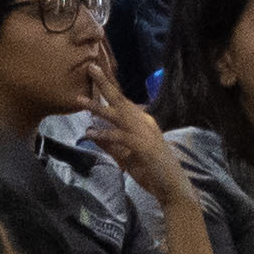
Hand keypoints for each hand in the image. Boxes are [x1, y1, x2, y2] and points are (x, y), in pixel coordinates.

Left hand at [78, 75, 187, 199]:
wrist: (173, 187)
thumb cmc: (152, 171)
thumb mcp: (125, 156)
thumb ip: (109, 144)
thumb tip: (91, 132)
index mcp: (142, 121)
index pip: (123, 100)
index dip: (109, 85)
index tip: (96, 70)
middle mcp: (144, 122)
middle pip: (121, 99)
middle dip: (105, 83)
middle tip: (90, 66)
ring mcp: (145, 133)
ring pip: (118, 115)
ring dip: (98, 107)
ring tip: (80, 100)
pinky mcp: (143, 147)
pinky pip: (120, 137)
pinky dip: (105, 134)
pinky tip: (90, 133)